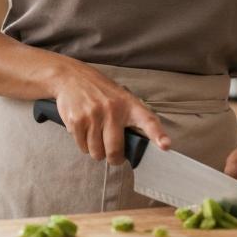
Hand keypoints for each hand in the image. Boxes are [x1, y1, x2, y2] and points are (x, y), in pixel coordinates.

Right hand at [53, 64, 170, 164]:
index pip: (148, 120)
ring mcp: (93, 115)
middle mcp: (112, 110)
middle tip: (112, 156)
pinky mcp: (77, 120)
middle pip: (115, 150)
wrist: (70, 77)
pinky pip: (82, 147)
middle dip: (114, 159)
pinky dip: (83, 145)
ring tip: (95, 137)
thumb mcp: (120, 97)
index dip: (158, 134)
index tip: (165, 145)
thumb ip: (129, 118)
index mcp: (129, 104)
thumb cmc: (99, 91)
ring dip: (96, 151)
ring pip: (97, 152)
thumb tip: (136, 146)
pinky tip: (84, 132)